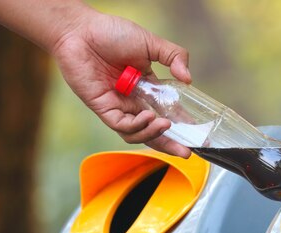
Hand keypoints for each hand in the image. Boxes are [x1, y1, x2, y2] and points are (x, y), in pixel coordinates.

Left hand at [51, 10, 191, 156]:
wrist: (81, 31)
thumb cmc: (111, 33)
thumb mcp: (151, 43)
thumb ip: (174, 56)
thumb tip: (188, 79)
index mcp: (147, 88)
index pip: (168, 112)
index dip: (182, 126)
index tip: (198, 136)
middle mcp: (133, 101)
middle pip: (154, 132)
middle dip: (171, 145)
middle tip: (186, 153)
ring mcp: (118, 106)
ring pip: (138, 134)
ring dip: (153, 134)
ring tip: (164, 125)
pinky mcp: (103, 108)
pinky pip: (122, 126)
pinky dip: (137, 126)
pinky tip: (148, 116)